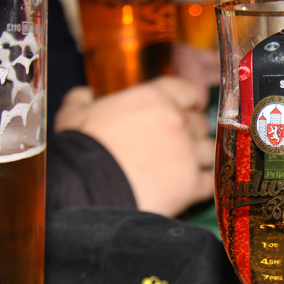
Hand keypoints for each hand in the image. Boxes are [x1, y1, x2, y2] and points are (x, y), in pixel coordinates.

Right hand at [55, 76, 214, 217]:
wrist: (87, 192)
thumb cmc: (80, 153)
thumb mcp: (73, 118)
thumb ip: (81, 101)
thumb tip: (83, 95)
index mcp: (153, 99)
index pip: (188, 91)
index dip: (189, 99)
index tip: (188, 105)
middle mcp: (177, 122)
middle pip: (199, 122)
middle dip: (191, 130)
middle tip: (178, 142)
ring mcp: (188, 154)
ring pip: (209, 150)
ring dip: (200, 156)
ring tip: (186, 165)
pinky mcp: (191, 185)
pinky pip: (210, 181)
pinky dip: (204, 184)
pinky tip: (193, 187)